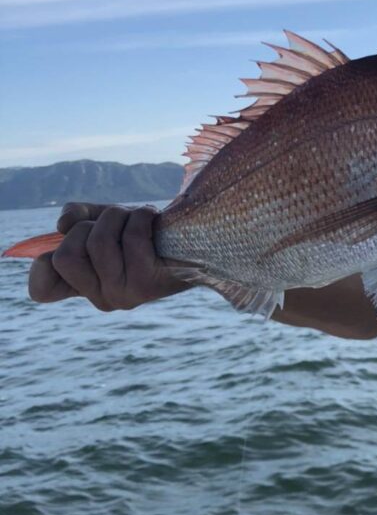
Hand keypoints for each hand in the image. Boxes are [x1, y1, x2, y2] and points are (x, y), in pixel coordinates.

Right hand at [28, 203, 191, 310]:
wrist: (197, 242)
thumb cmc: (145, 231)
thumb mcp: (104, 219)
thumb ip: (77, 218)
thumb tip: (64, 226)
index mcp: (85, 286)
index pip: (42, 289)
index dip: (43, 264)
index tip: (67, 242)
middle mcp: (102, 298)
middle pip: (66, 256)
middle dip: (89, 224)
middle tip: (115, 221)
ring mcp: (124, 296)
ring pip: (98, 243)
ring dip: (117, 216)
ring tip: (135, 217)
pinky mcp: (148, 286)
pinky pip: (132, 239)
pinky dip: (141, 217)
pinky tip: (152, 219)